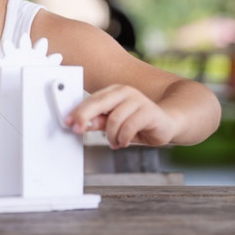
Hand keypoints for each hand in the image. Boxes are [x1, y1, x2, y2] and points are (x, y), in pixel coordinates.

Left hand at [64, 84, 178, 148]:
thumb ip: (99, 122)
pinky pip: (129, 126)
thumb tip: (81, 124)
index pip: (91, 100)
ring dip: (111, 135)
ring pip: (114, 119)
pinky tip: (124, 142)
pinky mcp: (149, 111)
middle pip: (99, 103)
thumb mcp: (114, 123)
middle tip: (78, 130)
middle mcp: (125, 92)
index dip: (78, 112)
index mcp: (114, 91)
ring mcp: (138, 100)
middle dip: (85, 117)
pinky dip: (123, 138)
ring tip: (114, 142)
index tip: (67, 122)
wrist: (168, 123)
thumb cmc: (138, 122)